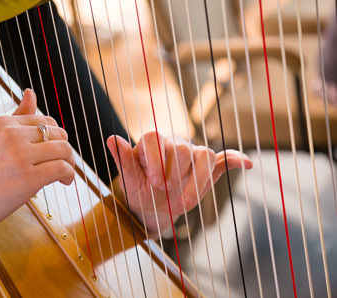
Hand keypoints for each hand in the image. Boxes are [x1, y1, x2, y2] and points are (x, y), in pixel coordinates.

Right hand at [0, 88, 76, 231]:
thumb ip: (16, 118)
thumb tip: (30, 92)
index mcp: (3, 123)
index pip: (45, 121)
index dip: (55, 137)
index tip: (53, 152)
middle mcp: (12, 135)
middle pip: (58, 133)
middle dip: (64, 149)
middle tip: (63, 165)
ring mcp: (20, 155)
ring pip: (63, 150)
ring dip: (70, 163)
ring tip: (66, 175)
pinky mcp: (28, 177)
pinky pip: (62, 168)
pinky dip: (69, 175)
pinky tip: (64, 182)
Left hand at [107, 133, 252, 234]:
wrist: (152, 208)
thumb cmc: (138, 191)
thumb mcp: (129, 179)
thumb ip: (124, 159)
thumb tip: (113, 139)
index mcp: (152, 142)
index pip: (155, 138)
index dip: (156, 160)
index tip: (154, 182)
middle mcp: (174, 143)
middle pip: (182, 148)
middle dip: (175, 172)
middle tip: (165, 190)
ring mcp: (193, 154)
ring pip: (204, 156)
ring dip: (197, 181)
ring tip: (185, 203)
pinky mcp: (208, 168)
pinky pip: (225, 160)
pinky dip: (236, 160)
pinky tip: (246, 164)